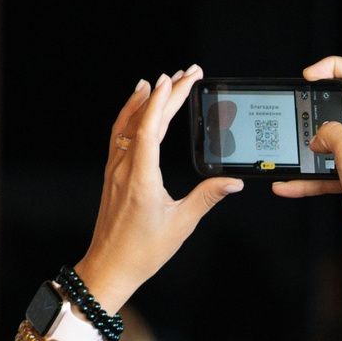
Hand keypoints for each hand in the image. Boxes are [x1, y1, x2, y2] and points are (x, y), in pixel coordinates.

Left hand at [75, 68, 241, 309]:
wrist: (109, 267)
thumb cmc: (143, 251)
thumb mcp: (181, 225)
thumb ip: (206, 197)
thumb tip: (232, 181)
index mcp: (141, 178)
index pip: (150, 128)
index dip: (163, 101)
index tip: (175, 79)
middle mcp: (124, 168)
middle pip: (143, 120)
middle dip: (166, 93)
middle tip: (186, 73)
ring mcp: (115, 170)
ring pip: (126, 124)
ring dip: (144, 100)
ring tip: (160, 80)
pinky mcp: (112, 175)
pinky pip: (119, 135)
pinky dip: (130, 116)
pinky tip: (137, 108)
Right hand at [272, 56, 341, 267]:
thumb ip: (330, 133)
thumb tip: (319, 136)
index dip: (334, 66)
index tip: (310, 75)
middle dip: (316, 109)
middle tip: (298, 113)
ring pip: (331, 142)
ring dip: (309, 146)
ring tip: (289, 151)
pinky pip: (327, 172)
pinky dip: (308, 177)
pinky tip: (288, 185)